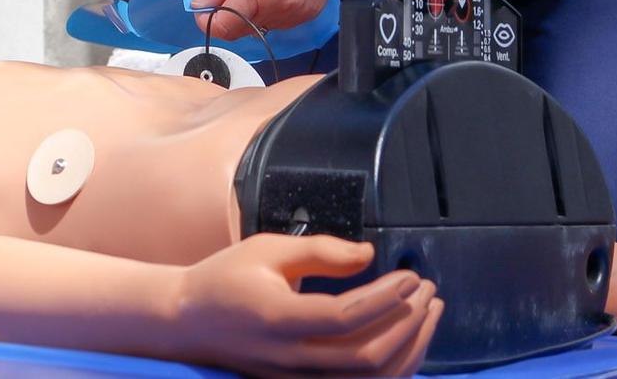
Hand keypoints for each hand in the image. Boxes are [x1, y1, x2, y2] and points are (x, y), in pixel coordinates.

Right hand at [178, 235, 440, 376]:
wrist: (188, 322)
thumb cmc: (225, 278)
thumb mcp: (266, 249)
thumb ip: (320, 252)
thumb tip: (368, 256)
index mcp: (277, 318)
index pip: (344, 317)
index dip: (385, 298)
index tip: (411, 275)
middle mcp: (290, 358)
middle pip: (367, 356)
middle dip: (408, 323)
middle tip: (427, 290)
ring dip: (410, 348)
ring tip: (429, 314)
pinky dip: (393, 367)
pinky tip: (408, 340)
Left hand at [193, 0, 338, 35]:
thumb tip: (202, 3)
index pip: (224, 27)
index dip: (207, 21)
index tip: (203, 11)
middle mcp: (279, 6)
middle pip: (240, 31)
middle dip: (227, 16)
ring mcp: (297, 13)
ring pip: (260, 28)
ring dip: (250, 13)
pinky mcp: (309, 13)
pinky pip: (280, 22)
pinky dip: (270, 11)